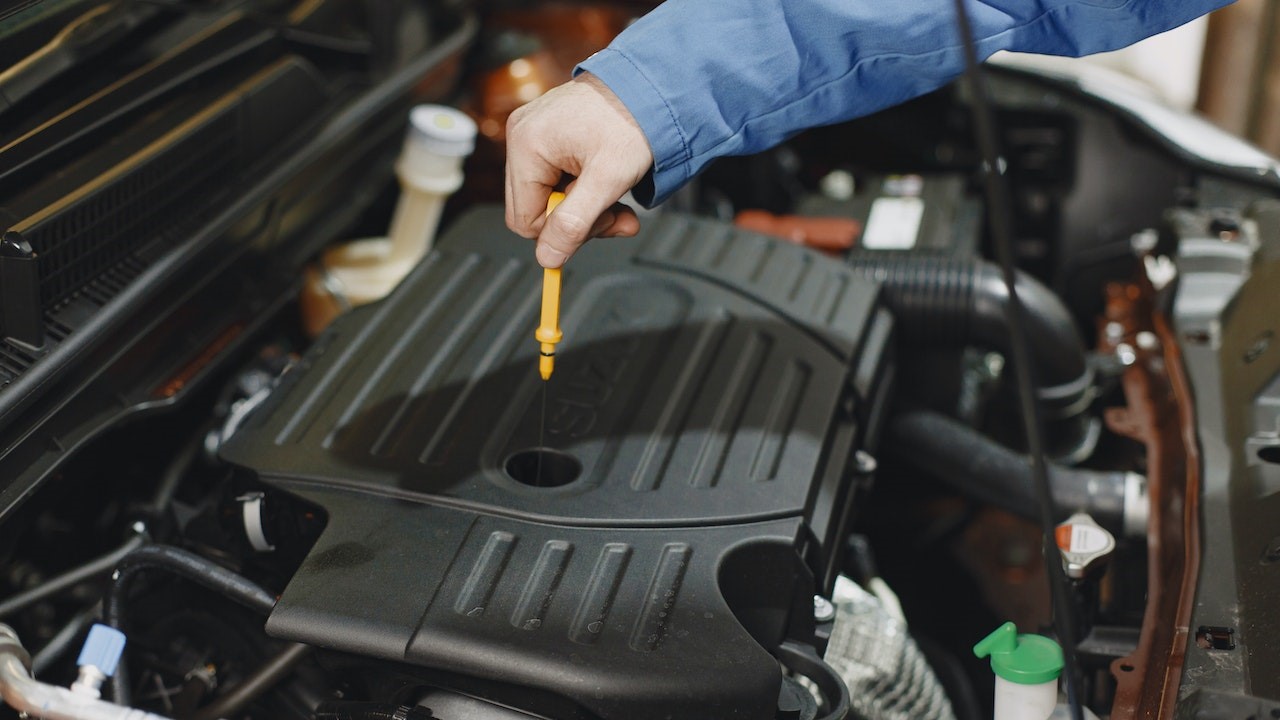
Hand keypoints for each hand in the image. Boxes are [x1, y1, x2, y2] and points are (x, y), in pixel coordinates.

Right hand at [505, 72, 653, 267]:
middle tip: (616, 212)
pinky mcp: (546, 133)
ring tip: (616, 193)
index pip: (525, 220)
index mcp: (527, 145)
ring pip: (548, 196)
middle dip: (579, 219)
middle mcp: (521, 136)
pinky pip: (555, 177)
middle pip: (535, 209)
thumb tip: (548, 258)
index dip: (563, 232)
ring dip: (586, 205)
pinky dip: (584, 187)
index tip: (601, 223)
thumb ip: (575, 224)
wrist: (650, 85)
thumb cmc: (632, 120)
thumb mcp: (608, 180)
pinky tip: (605, 178)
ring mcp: (532, 133)